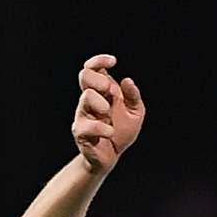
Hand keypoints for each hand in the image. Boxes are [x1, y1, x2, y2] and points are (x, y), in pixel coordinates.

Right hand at [72, 54, 144, 174]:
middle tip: (110, 94)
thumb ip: (133, 97)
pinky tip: (110, 133)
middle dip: (100, 80)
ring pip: (86, 97)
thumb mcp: (135, 113)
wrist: (111, 156)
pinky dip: (104, 128)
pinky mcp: (81, 131)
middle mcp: (89, 100)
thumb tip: (127, 80)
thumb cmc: (121, 131)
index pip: (92, 68)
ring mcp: (83, 114)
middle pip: (84, 75)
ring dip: (102, 104)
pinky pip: (89, 125)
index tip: (114, 61)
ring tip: (109, 115)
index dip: (99, 60)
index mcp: (102, 92)